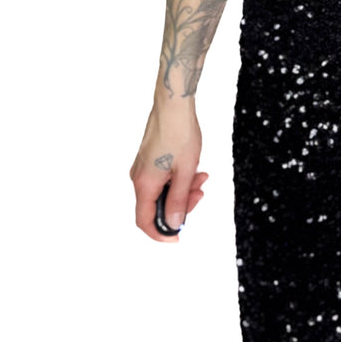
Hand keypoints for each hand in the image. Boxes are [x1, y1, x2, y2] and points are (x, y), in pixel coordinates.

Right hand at [130, 102, 207, 241]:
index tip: (177, 237)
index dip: (160, 233)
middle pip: (156, 206)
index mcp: (144, 184)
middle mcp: (138, 177)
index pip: (145, 221)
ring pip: (162, 191)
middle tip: (200, 194)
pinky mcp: (149, 159)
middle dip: (180, 205)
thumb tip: (174, 225)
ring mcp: (143, 168)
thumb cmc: (180, 134)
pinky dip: (178, 179)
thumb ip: (179, 201)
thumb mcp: (185, 172)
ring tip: (201, 178)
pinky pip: (162, 178)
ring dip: (183, 190)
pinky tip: (194, 170)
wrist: (174, 104)